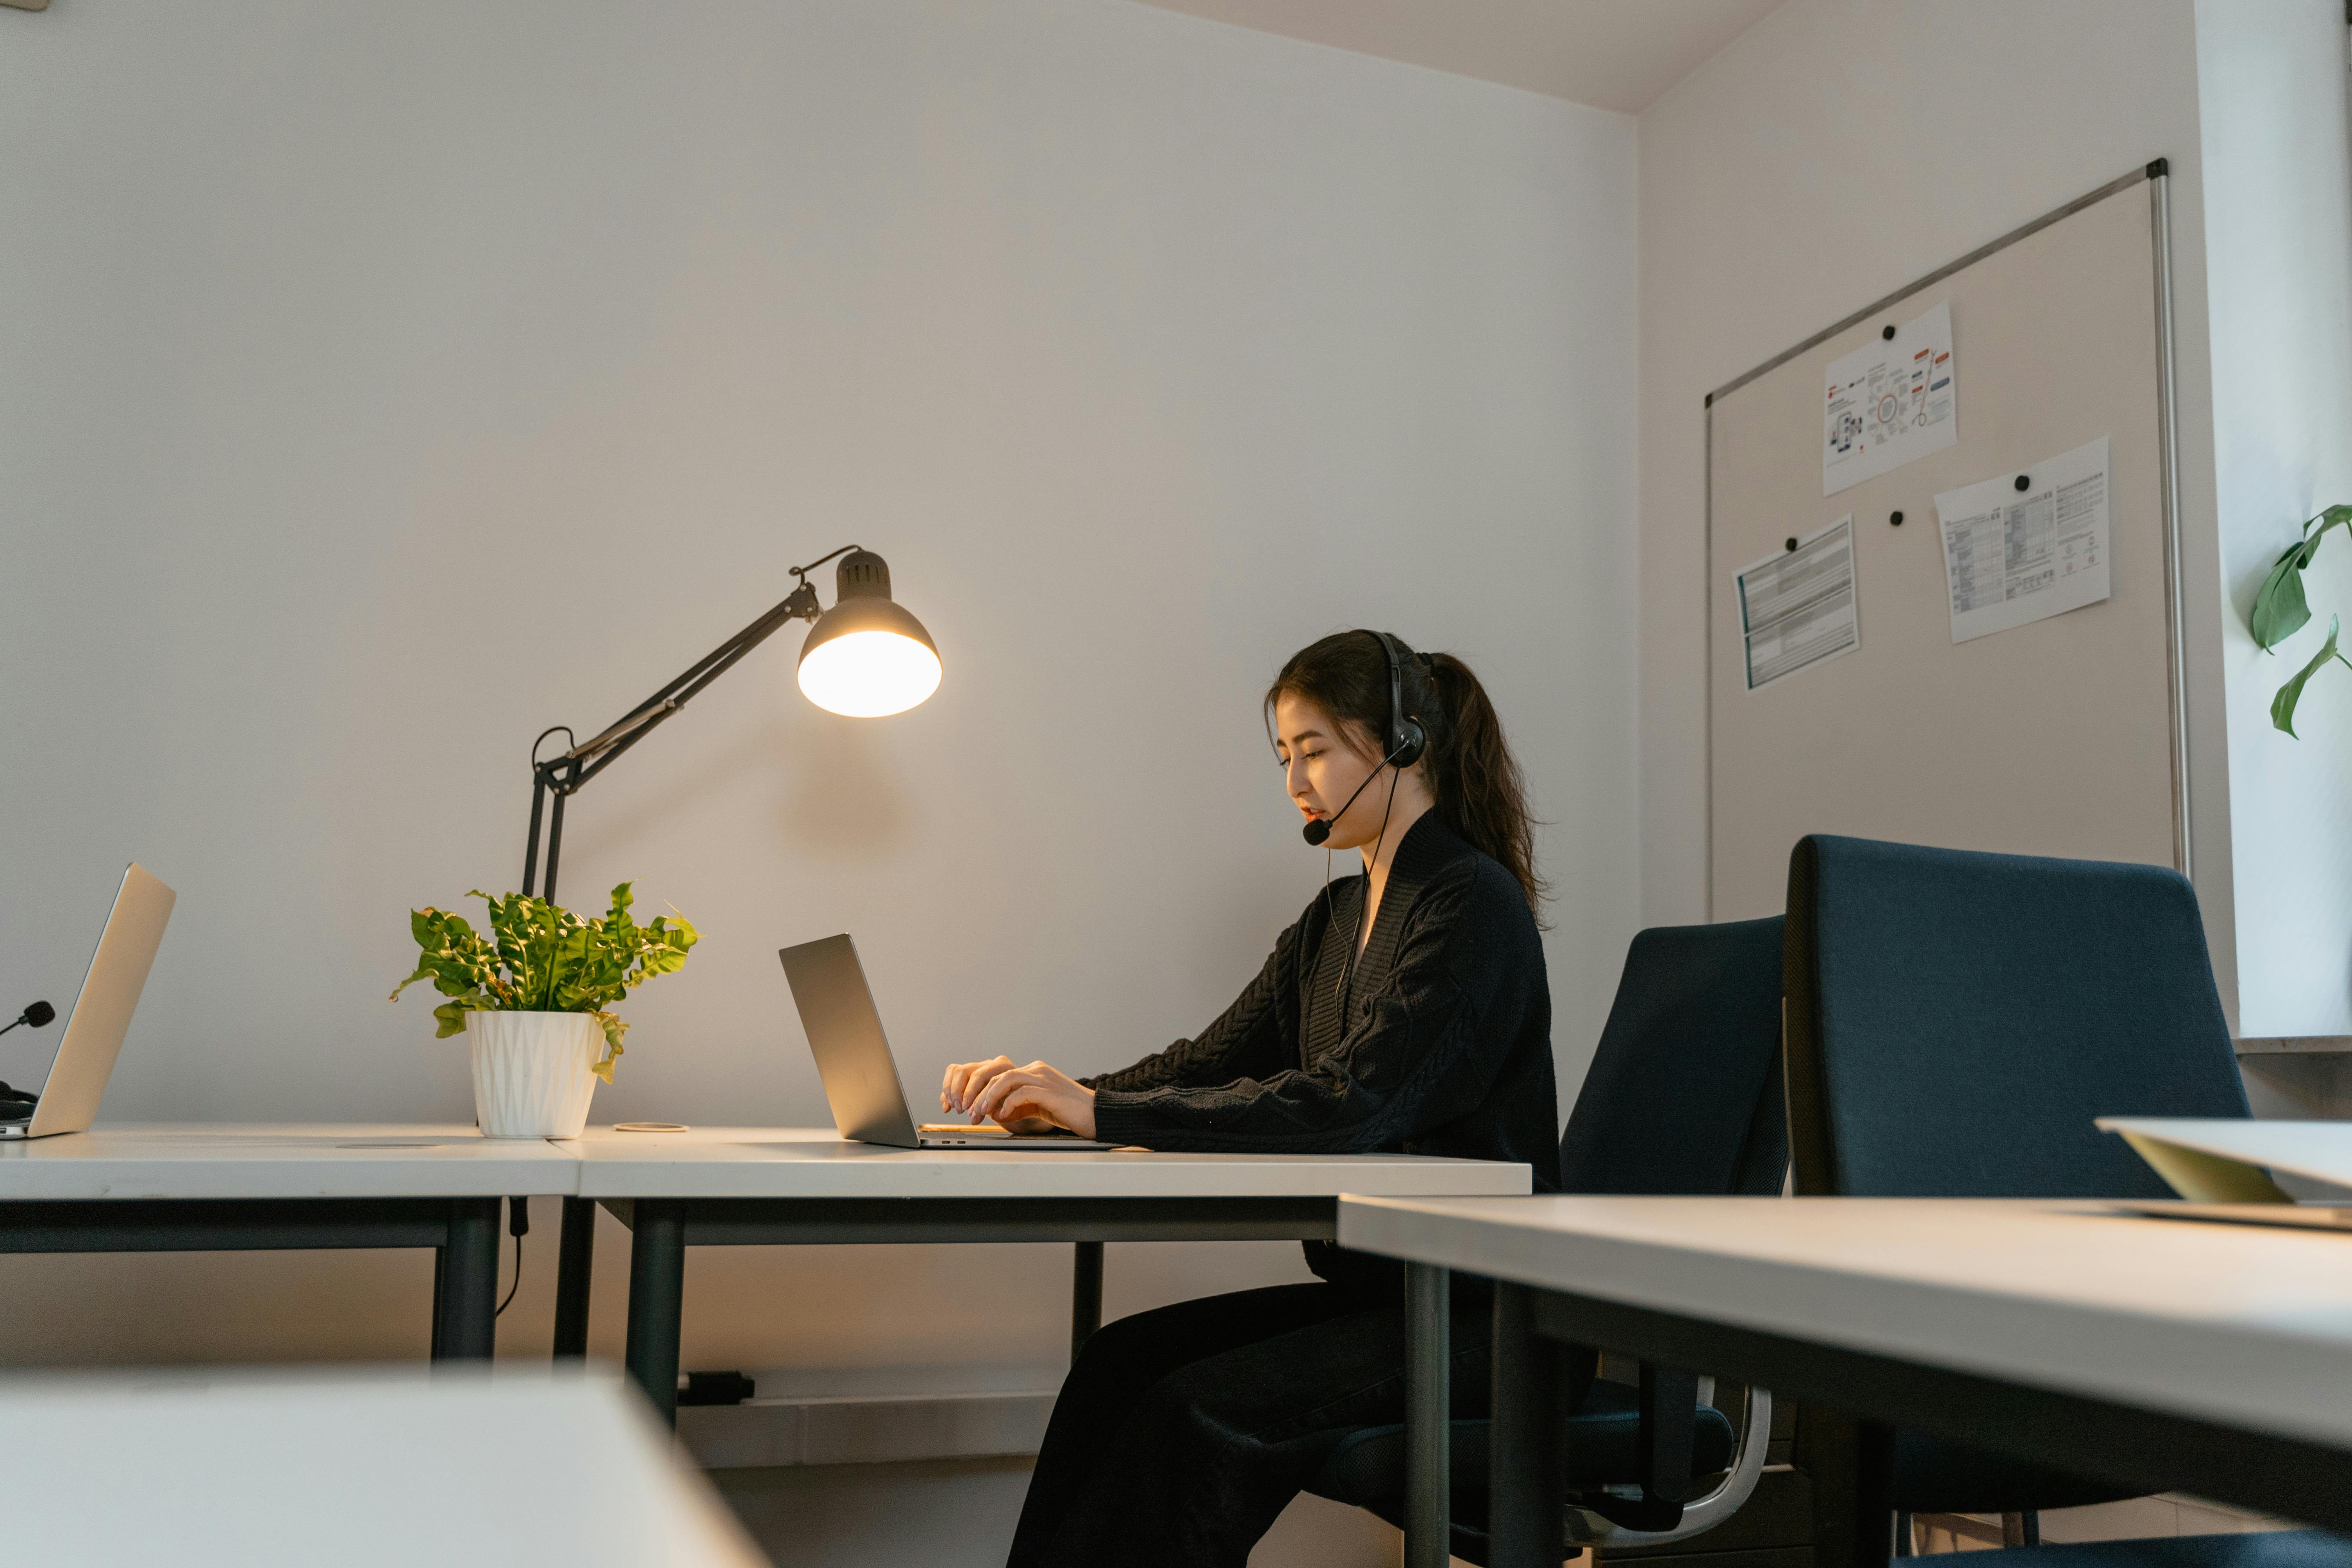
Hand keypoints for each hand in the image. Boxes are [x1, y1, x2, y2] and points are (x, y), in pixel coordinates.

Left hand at [940, 1056, 1096, 1138]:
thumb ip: (1018, 1104)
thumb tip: (994, 1111)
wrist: (1097, 1115)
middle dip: (977, 1092)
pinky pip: (1021, 1092)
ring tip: (979, 1112)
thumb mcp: (1038, 1106)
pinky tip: (1003, 1116)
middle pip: (996, 1072)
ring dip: (988, 1097)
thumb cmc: (1069, 1113)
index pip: (997, 1073)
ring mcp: (1043, 1078)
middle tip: (968, 1111)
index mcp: (1033, 1071)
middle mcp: (1036, 1069)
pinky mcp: (1049, 1091)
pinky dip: (1008, 1104)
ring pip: (1005, 1079)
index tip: (968, 1105)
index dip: (978, 1088)